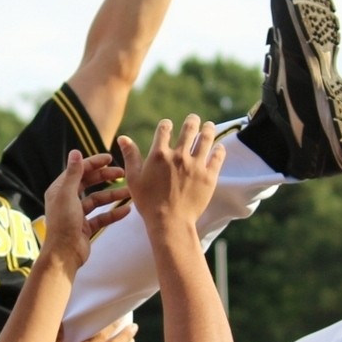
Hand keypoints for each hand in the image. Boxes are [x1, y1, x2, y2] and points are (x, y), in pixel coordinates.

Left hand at [38, 151, 130, 274]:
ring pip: (97, 200)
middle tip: (122, 172)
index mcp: (59, 190)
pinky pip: (102, 216)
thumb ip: (73, 174)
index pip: (78, 171)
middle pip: (89, 183)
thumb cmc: (64, 224)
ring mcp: (77, 214)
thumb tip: (75, 152)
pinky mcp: (85, 227)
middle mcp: (67, 200)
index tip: (110, 158)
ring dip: (113, 195)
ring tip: (129, 192)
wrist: (64, 254)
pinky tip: (127, 210)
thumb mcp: (68, 195)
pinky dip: (113, 213)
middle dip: (105, 177)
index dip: (94, 163)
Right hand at [118, 115, 223, 230]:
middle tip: (194, 119)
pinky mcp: (209, 176)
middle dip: (192, 121)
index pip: (165, 129)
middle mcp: (179, 156)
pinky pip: (217, 157)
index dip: (166, 124)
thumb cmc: (148, 203)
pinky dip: (219, 149)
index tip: (168, 125)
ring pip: (206, 138)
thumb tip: (122, 138)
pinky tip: (219, 146)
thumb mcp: (134, 179)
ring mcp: (196, 165)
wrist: (169, 223)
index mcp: (159, 155)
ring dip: (208, 129)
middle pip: (189, 129)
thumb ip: (130, 156)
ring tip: (209, 126)